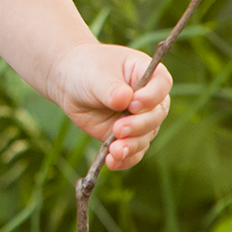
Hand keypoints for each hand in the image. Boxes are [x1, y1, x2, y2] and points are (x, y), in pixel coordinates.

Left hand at [50, 42, 172, 169]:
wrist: (69, 82)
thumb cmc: (87, 70)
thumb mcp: (96, 75)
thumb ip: (111, 88)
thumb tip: (124, 100)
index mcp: (147, 73)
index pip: (161, 84)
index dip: (151, 96)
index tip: (133, 103)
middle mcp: (149, 99)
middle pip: (156, 115)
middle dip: (139, 125)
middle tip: (118, 129)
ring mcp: (140, 119)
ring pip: (145, 136)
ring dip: (132, 145)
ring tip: (115, 150)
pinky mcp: (127, 136)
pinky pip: (133, 152)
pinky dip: (125, 159)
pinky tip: (113, 162)